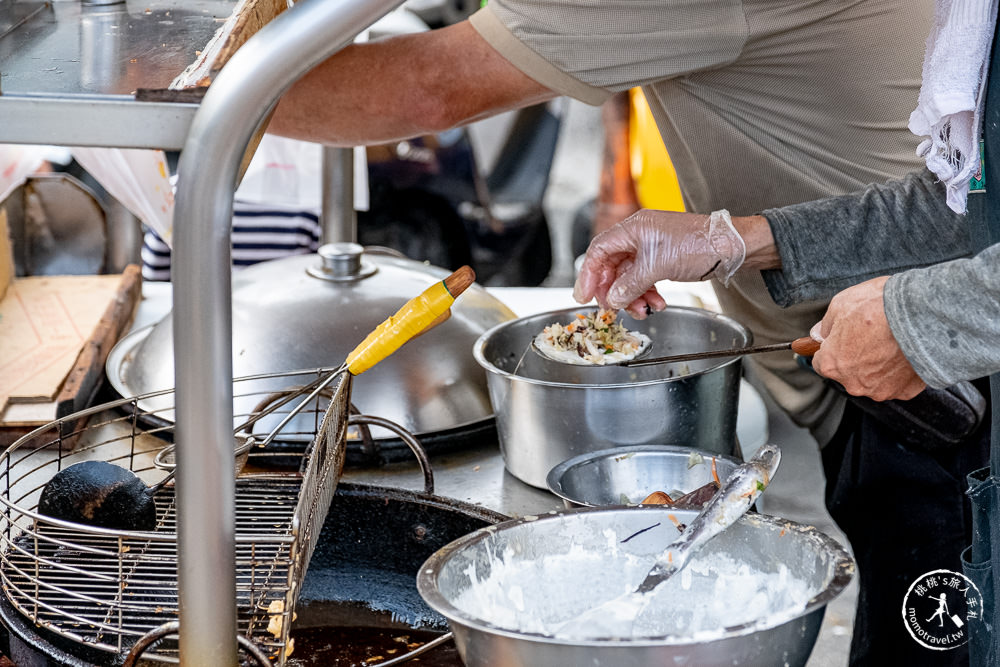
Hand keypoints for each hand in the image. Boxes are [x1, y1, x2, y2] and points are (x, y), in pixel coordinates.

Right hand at [573, 209, 744, 318]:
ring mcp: (650, 248)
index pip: (599, 251)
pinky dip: (646, 294)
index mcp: (633, 228)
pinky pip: (644, 280)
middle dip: (613, 291)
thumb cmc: (699, 243)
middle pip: (612, 266)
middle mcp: (639, 236)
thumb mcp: (658, 266)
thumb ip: (631, 284)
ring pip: (628, 277)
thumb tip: (613, 299)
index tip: (584, 296)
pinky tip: (655, 304)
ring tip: (642, 310)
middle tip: (614, 309)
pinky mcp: (662, 260)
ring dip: (632, 296)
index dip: (589, 275)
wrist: (731, 246)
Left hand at [810, 276, 925, 400]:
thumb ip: (826, 326)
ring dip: (877, 365)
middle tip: (870, 335)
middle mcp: (853, 383)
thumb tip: (819, 335)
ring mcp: (880, 390)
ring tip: (890, 342)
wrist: (923, 314)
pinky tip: (905, 352)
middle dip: (854, 357)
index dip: (830, 348)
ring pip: (872, 379)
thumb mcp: (840, 305)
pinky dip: (899, 370)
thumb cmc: (878, 307)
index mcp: (832, 365)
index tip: (840, 339)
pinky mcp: (905, 391)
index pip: (821, 363)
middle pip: (847, 373)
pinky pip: (897, 382)